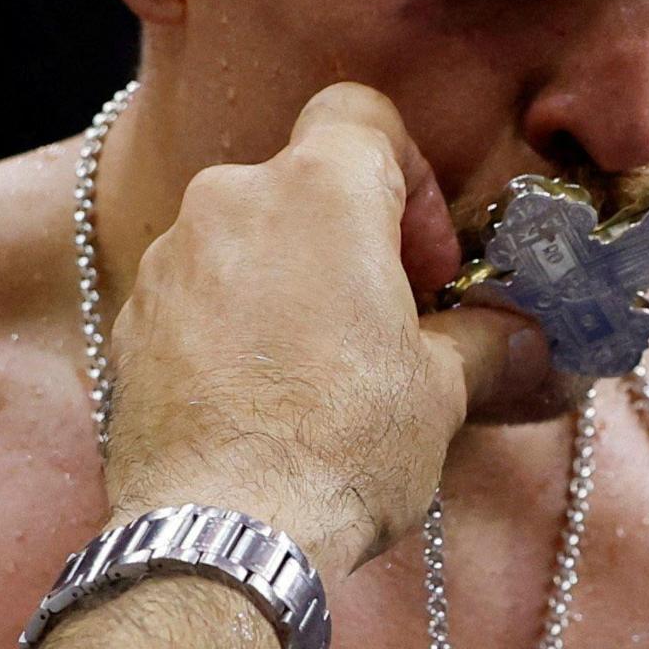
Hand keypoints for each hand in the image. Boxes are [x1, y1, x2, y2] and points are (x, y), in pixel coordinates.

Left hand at [104, 85, 543, 573]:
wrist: (221, 533)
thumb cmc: (341, 445)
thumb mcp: (442, 390)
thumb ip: (483, 340)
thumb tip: (520, 336)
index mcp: (318, 192)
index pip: (361, 114)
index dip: (405, 174)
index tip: (424, 259)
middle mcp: (230, 202)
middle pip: (300, 183)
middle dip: (348, 240)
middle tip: (387, 320)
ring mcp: (169, 261)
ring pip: (244, 239)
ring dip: (286, 282)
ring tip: (321, 370)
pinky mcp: (129, 321)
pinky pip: (197, 295)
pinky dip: (232, 325)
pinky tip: (263, 399)